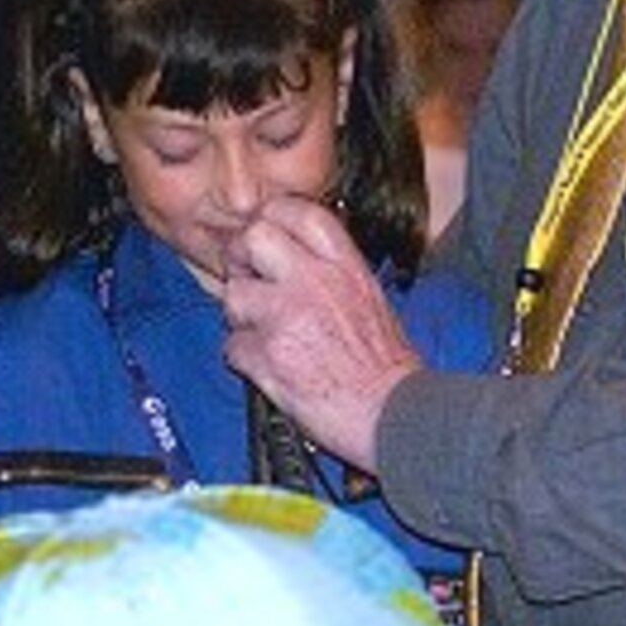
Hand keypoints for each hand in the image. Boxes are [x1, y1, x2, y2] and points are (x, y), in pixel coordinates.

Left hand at [219, 195, 421, 469]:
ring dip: (241, 318)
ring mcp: (288, 317)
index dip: (271, 216)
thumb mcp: (369, 297)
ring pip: (233, 295)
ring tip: (265, 335)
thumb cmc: (385, 367)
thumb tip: (292, 256)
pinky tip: (269, 367)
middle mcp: (315, 282)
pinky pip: (232, 347)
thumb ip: (331, 270)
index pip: (297, 211)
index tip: (264, 232)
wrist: (393, 414)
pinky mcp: (269, 356)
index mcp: (344, 265)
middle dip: (241, 259)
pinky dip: (245, 360)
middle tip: (248, 280)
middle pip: (253, 238)